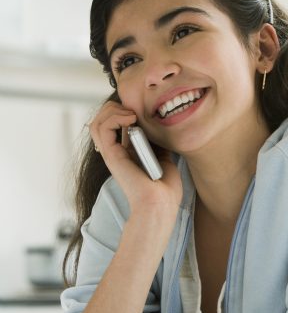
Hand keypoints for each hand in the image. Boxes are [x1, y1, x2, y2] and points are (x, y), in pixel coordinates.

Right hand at [88, 100, 181, 217]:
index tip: (143, 111)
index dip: (124, 111)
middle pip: (102, 120)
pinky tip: (131, 120)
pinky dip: (115, 117)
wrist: (161, 204)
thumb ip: (158, 144)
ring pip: (97, 122)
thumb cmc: (165, 188)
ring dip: (113, 110)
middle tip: (135, 112)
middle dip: (116, 107)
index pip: (114, 124)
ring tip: (132, 115)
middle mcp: (116, 152)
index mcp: (127, 152)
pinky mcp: (111, 156)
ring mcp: (112, 154)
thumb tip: (160, 129)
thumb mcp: (165, 159)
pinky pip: (102, 128)